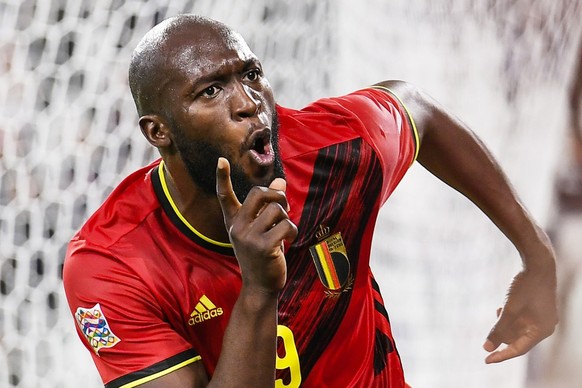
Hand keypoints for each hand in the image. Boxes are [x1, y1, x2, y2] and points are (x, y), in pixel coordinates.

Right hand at [216, 157, 296, 292]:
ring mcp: (248, 238)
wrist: (260, 287)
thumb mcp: (262, 230)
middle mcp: (237, 228)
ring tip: (284, 233)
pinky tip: (289, 242)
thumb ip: (269, 207)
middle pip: (259, 194)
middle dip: (277, 197)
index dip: (222, 178)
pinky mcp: (263, 247)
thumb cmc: (263, 255)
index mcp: (234, 222)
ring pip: (277, 210)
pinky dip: (293, 232)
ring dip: (287, 219)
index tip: (221, 160)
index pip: (225, 197)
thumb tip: (280, 182)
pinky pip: (286, 226)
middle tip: (283, 210)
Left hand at [483, 261, 557, 362]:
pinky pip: (522, 319)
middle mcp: (545, 326)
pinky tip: (502, 307)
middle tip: (491, 327)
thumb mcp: (509, 309)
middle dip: (503, 333)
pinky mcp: (539, 308)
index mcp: (542, 330)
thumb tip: (486, 348)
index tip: (485, 360)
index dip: (501, 355)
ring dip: (505, 323)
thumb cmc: (525, 286)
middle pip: (518, 338)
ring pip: (519, 328)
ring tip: (499, 310)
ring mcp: (543, 317)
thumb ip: (498, 329)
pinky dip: (510, 316)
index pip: (519, 349)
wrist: (538, 262)